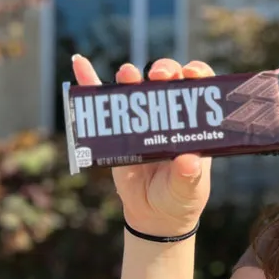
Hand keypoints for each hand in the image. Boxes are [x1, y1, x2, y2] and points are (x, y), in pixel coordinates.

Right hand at [71, 55, 213, 236]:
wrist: (154, 214)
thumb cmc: (180, 196)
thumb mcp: (188, 189)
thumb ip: (189, 176)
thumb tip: (187, 162)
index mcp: (195, 121)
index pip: (199, 86)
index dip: (196, 73)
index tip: (190, 74)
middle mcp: (170, 113)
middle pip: (167, 79)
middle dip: (163, 70)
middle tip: (159, 76)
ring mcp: (142, 118)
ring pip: (136, 86)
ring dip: (130, 75)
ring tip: (127, 75)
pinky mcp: (117, 129)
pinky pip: (100, 101)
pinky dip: (89, 81)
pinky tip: (79, 64)